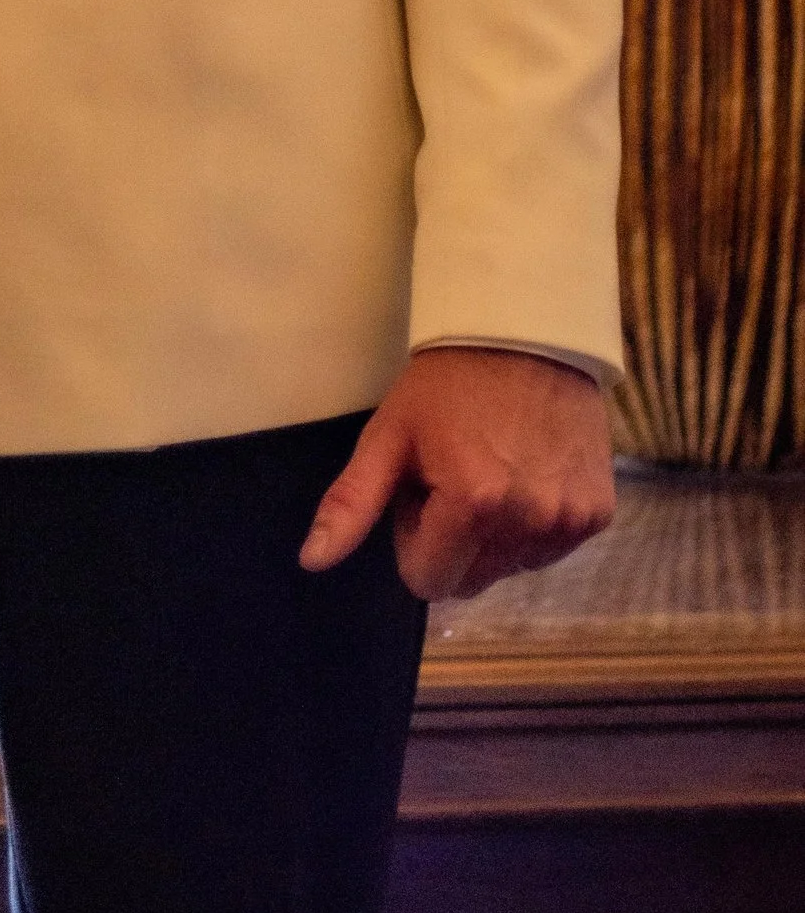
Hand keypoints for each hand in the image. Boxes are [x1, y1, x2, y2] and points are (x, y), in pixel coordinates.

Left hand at [300, 346, 614, 599]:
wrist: (525, 331)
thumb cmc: (446, 382)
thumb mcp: (388, 435)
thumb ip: (351, 503)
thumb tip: (313, 561)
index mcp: (472, 504)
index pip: (428, 581)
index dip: (414, 539)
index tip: (420, 491)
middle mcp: (528, 521)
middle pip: (471, 579)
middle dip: (453, 540)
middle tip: (453, 476)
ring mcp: (570, 521)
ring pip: (511, 567)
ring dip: (494, 535)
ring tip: (492, 467)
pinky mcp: (599, 513)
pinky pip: (551, 549)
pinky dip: (533, 524)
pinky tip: (528, 471)